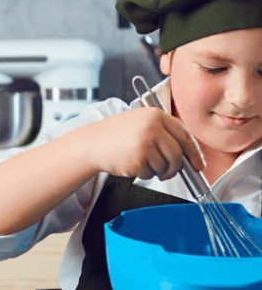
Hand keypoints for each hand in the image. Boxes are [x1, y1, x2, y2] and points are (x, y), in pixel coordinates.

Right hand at [82, 106, 203, 181]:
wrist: (91, 143)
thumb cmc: (115, 135)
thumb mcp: (140, 122)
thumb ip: (163, 131)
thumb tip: (187, 152)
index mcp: (156, 115)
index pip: (185, 135)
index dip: (194, 153)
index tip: (198, 164)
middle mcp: (152, 127)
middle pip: (177, 154)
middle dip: (175, 168)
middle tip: (168, 172)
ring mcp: (145, 142)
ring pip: (165, 166)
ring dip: (157, 171)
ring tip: (144, 165)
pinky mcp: (137, 158)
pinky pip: (150, 173)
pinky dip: (144, 174)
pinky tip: (132, 165)